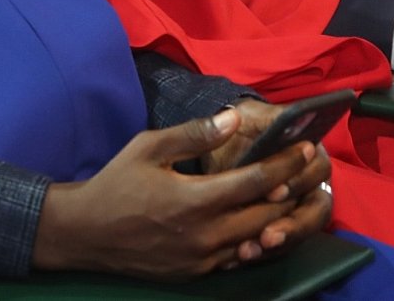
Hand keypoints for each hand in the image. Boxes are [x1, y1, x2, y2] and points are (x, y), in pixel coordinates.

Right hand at [33, 109, 330, 278]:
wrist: (86, 233)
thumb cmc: (117, 182)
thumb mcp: (149, 147)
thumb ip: (195, 133)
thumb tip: (234, 119)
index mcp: (194, 201)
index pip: (255, 182)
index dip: (286, 164)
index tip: (306, 147)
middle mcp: (204, 236)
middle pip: (266, 215)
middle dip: (291, 191)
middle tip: (308, 171)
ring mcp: (202, 260)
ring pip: (257, 241)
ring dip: (278, 218)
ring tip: (293, 195)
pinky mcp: (196, 274)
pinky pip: (238, 259)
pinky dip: (256, 241)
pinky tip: (263, 223)